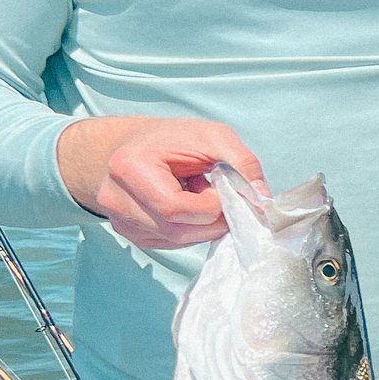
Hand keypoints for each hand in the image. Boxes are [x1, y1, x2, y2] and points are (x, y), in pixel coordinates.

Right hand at [57, 116, 264, 250]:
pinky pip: (173, 244)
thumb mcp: (211, 135)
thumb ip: (241, 161)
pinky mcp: (132, 235)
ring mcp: (121, 222)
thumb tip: (261, 196)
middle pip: (179, 230)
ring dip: (203, 223)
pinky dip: (191, 228)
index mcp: (129, 169)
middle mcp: (117, 201)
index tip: (225, 188)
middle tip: (220, 194)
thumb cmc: (170, 138)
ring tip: (198, 193)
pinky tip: (186, 204)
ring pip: (179, 241)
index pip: (176, 208)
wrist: (130, 146)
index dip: (213, 205)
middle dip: (213, 218)